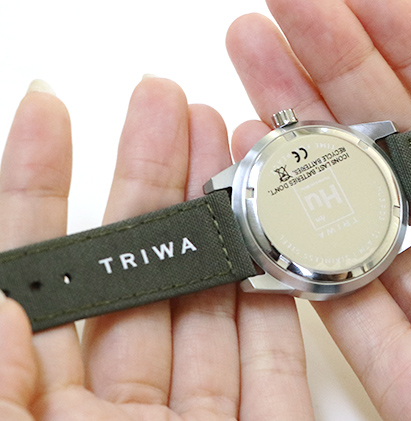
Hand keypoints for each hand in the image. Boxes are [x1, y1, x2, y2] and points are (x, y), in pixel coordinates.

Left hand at [0, 80, 313, 418]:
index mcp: (53, 410)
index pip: (48, 277)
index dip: (42, 189)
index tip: (50, 111)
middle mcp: (125, 409)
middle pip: (142, 271)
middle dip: (153, 177)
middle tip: (165, 105)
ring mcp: (200, 419)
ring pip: (213, 305)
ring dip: (223, 221)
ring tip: (229, 145)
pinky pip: (278, 365)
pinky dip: (284, 302)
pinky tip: (283, 239)